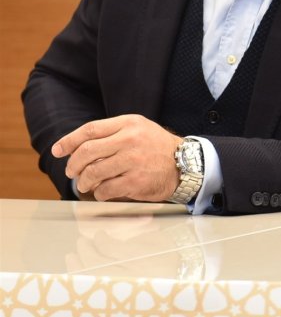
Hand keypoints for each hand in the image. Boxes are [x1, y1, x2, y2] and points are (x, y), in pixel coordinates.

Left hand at [54, 115, 182, 202]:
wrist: (187, 164)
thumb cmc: (157, 148)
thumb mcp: (138, 129)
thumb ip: (111, 133)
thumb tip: (76, 147)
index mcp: (129, 124)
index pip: (90, 130)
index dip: (69, 141)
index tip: (57, 150)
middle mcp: (130, 140)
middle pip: (87, 152)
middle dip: (73, 165)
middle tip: (71, 172)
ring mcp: (133, 161)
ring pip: (93, 172)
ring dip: (84, 181)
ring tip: (85, 184)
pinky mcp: (136, 181)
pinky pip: (105, 189)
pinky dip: (99, 193)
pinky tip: (103, 192)